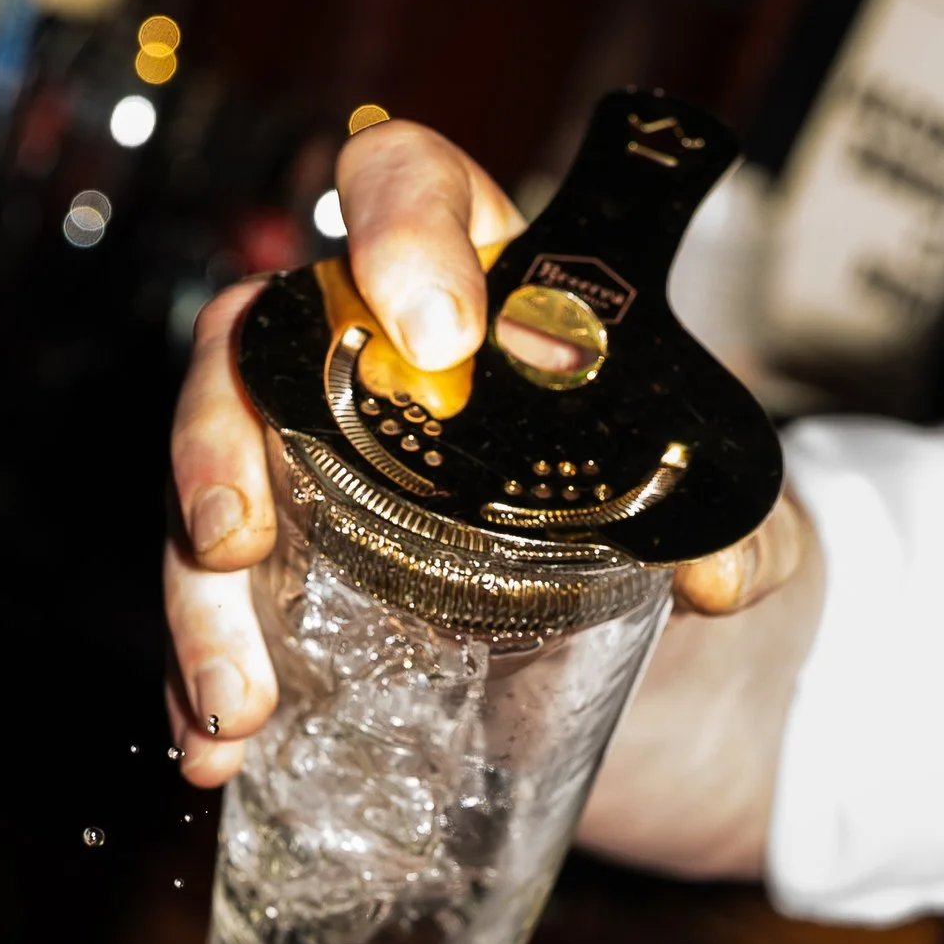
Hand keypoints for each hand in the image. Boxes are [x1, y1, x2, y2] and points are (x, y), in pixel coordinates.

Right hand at [163, 118, 822, 881]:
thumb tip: (716, 571)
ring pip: (216, 498)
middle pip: (252, 349)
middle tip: (236, 538)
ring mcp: (325, 488)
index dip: (400, 227)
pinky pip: (223, 622)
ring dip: (198, 602)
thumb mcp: (739, 526)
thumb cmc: (688, 545)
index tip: (432, 331)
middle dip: (219, 439)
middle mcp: (380, 375)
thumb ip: (746, 532)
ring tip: (239, 705)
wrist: (686, 690)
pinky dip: (201, 690)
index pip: (414, 188)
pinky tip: (217, 755)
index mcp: (490, 295)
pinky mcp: (306, 601)